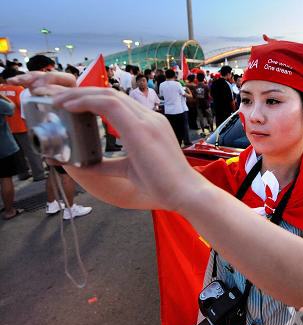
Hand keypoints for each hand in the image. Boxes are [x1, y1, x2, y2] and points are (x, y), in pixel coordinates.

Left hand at [9, 71, 200, 210]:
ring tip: (56, 101)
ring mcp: (147, 120)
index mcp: (149, 125)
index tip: (71, 106)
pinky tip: (68, 107)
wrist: (185, 193)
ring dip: (79, 95)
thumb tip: (89, 165)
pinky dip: (86, 102)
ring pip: (108, 95)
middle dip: (81, 93)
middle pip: (110, 94)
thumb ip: (110, 164)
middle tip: (56, 98)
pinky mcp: (141, 128)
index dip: (92, 100)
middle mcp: (149, 117)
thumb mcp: (129, 170)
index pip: (118, 103)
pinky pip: (109, 105)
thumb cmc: (163, 185)